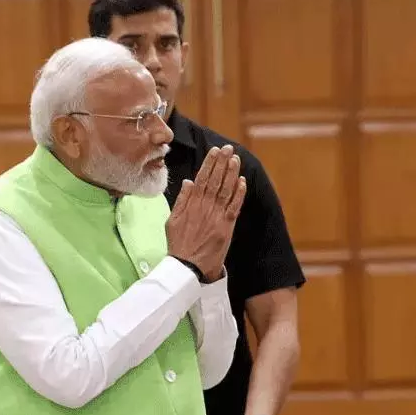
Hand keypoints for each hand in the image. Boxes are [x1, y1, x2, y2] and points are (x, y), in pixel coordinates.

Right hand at [166, 146, 245, 280]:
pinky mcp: (226, 226)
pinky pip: (234, 207)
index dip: (210, 163)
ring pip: (226, 190)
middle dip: (222, 163)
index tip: (215, 151)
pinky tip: (242, 181)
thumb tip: (189, 181)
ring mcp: (216, 216)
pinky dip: (239, 193)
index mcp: (191, 204)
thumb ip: (182, 200)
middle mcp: (204, 207)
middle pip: (215, 180)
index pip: (202, 178)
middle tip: (228, 148)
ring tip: (235, 159)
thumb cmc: (179, 244)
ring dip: (231, 174)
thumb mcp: (173, 220)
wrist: (187, 266)